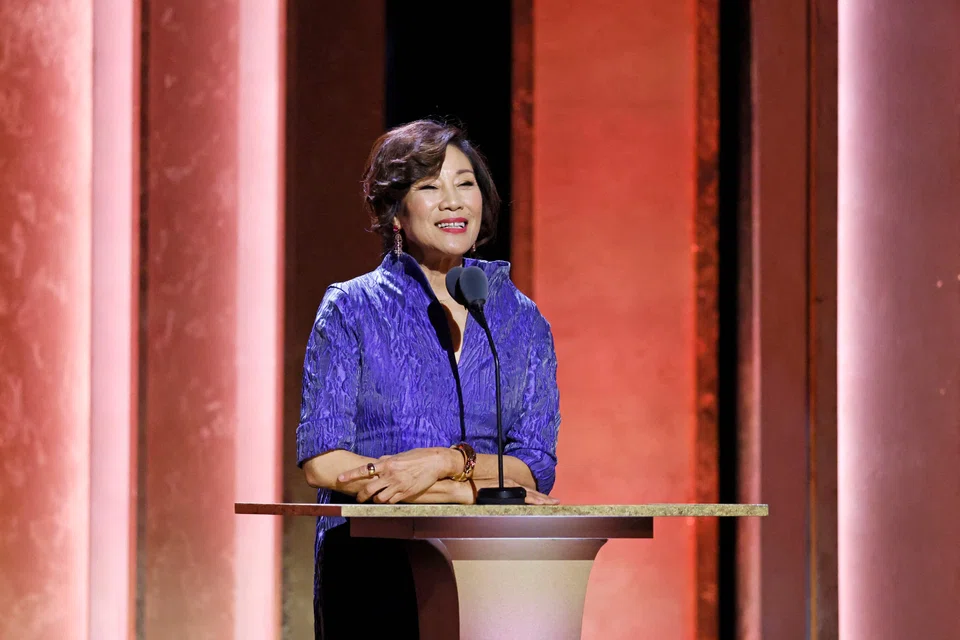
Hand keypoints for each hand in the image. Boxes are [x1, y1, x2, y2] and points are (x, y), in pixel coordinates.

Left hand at [340, 447, 460, 503]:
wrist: (434, 463)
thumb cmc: (418, 456)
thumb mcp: (400, 455)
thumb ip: (387, 460)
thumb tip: (378, 462)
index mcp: (387, 463)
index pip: (364, 470)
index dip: (350, 475)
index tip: (340, 478)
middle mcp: (390, 475)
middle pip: (369, 489)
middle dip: (361, 495)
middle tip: (359, 497)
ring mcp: (398, 485)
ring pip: (379, 498)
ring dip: (376, 499)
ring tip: (376, 498)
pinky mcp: (406, 494)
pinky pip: (391, 501)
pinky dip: (387, 501)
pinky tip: (389, 498)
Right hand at [470, 478, 559, 504]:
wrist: (464, 487)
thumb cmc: (472, 491)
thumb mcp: (488, 496)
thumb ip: (497, 500)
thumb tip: (503, 509)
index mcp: (507, 485)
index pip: (525, 491)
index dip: (537, 496)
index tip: (547, 500)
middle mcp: (510, 483)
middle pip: (531, 491)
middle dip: (544, 497)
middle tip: (556, 502)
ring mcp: (508, 486)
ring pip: (529, 493)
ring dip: (541, 498)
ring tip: (552, 503)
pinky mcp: (506, 490)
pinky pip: (523, 496)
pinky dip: (533, 500)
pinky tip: (541, 503)